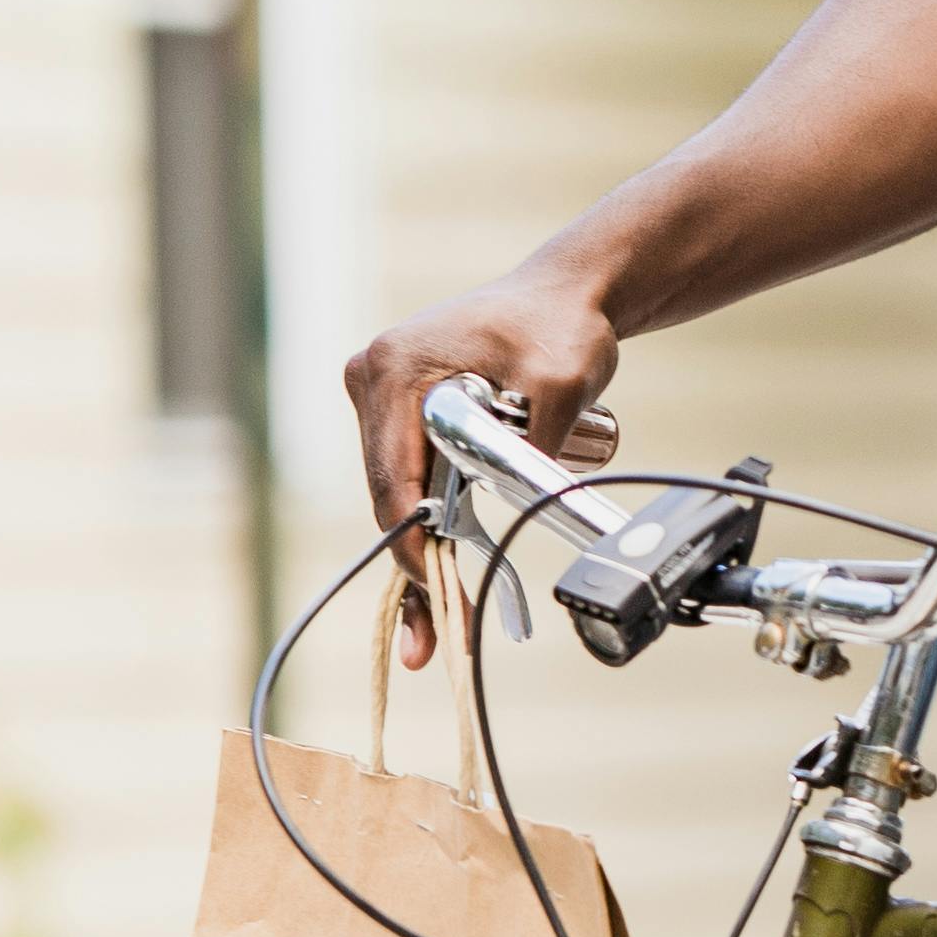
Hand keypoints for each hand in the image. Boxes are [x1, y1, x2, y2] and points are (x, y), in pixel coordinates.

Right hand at [346, 269, 622, 652]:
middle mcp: (373, 378)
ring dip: (420, 553)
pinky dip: (428, 524)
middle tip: (430, 640)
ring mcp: (382, 395)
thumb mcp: (563, 380)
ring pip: (398, 491)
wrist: (563, 296)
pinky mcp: (401, 411)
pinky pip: (410, 476)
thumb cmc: (561, 326)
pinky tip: (436, 583)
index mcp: (397, 368)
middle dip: (415, 563)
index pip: (394, 476)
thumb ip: (538, 440)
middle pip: (388, 492)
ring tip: (434, 630)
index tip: (441, 590)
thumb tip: (527, 503)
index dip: (414, 541)